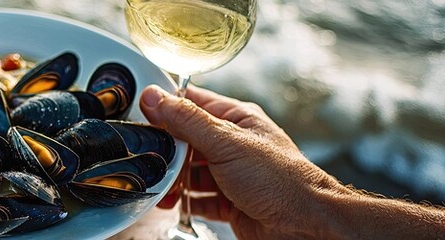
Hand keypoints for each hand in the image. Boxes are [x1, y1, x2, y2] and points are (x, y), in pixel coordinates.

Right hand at [140, 85, 346, 238]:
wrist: (306, 225)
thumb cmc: (280, 179)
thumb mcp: (227, 143)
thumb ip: (188, 121)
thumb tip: (154, 97)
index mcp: (235, 119)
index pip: (191, 103)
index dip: (165, 106)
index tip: (139, 112)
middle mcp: (232, 144)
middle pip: (186, 140)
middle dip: (166, 150)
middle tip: (149, 156)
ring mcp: (230, 173)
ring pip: (189, 171)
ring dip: (173, 179)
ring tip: (160, 185)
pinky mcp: (228, 201)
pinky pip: (198, 198)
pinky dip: (183, 201)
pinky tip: (173, 203)